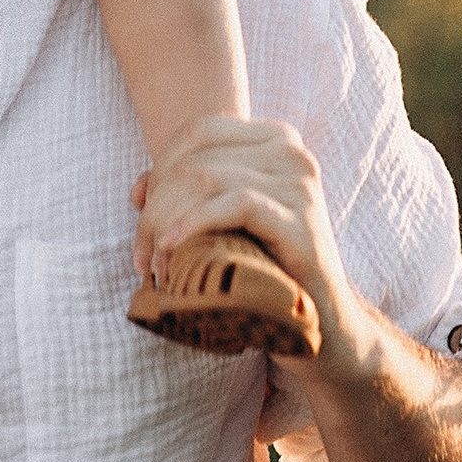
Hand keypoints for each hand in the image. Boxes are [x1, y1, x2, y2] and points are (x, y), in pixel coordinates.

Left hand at [131, 116, 361, 369]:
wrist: (324, 328)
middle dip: (157, 207)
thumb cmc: (265, 270)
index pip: (198, 133)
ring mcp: (301, 183)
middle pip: (196, 160)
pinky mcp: (302, 220)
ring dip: (167, 222)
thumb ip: (182, 196)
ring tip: (157, 265)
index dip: (160, 170)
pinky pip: (235, 203)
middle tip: (144, 256)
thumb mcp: (219, 225)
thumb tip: (137, 190)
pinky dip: (192, 224)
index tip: (142, 217)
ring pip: (206, 178)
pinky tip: (171, 250)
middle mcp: (292, 151)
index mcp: (274, 139)